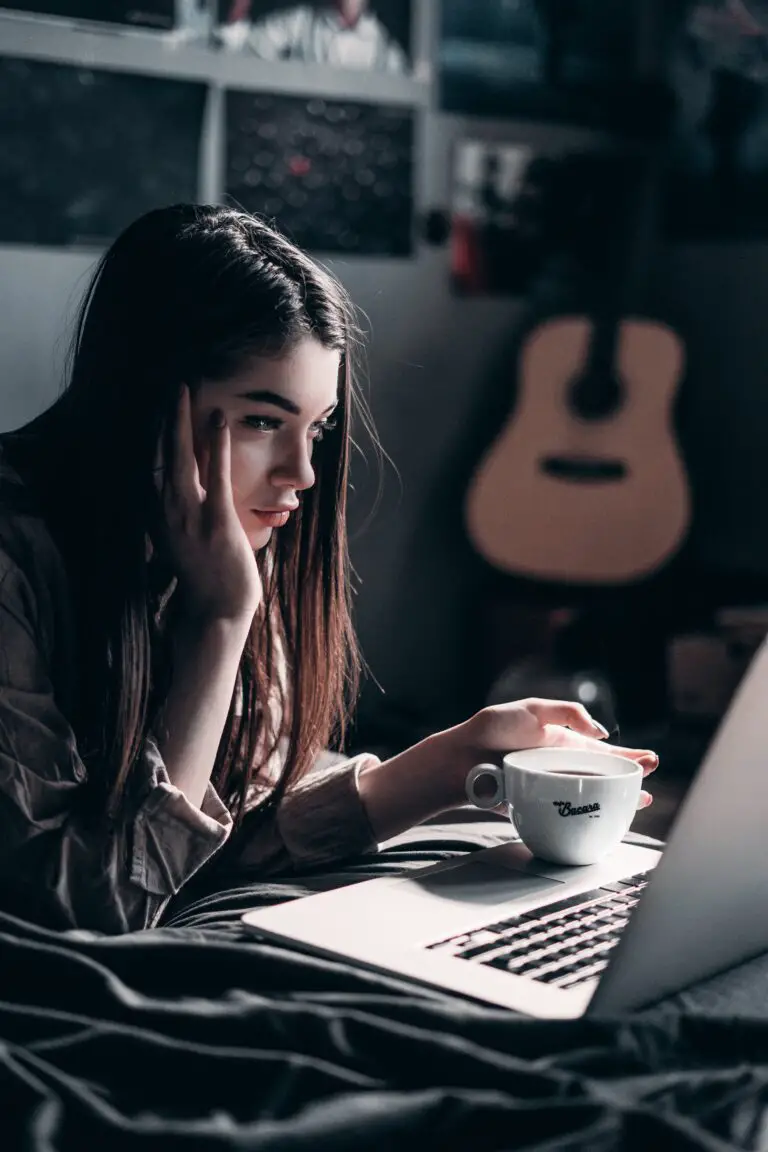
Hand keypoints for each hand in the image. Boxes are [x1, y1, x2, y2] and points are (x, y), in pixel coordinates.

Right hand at [154, 385, 261, 624]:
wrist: (216, 613)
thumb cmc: (206, 580)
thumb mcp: (184, 543)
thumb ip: (179, 517)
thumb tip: (180, 498)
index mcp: (158, 516)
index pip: (150, 465)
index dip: (151, 434)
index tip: (154, 406)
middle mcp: (166, 512)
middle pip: (158, 453)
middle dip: (162, 417)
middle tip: (169, 384)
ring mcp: (189, 516)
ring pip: (179, 457)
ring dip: (181, 420)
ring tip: (185, 389)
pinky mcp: (215, 520)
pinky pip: (214, 474)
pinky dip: (215, 445)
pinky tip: (218, 420)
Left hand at [457, 699, 657, 809]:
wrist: (460, 757)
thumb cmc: (493, 729)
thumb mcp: (534, 709)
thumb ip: (568, 713)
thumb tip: (600, 733)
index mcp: (562, 743)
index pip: (601, 751)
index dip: (627, 756)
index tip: (650, 761)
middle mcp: (560, 766)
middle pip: (601, 776)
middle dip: (628, 779)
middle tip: (650, 783)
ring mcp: (550, 787)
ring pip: (589, 797)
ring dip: (614, 801)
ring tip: (637, 802)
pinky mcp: (537, 805)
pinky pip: (566, 814)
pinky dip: (586, 818)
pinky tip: (602, 822)